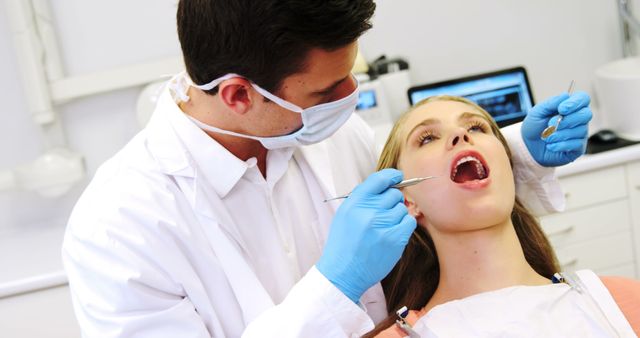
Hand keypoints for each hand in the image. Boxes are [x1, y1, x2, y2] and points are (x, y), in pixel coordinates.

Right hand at [316, 169, 416, 302]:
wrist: (343, 273)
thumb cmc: (344, 244)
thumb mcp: (345, 215)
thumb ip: (363, 199)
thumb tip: (386, 185)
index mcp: (354, 202)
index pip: (378, 179)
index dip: (391, 175)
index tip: (397, 176)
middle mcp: (368, 211)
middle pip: (394, 194)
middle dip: (392, 202)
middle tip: (383, 215)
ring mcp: (382, 224)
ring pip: (402, 208)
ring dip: (397, 216)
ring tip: (384, 229)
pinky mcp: (395, 239)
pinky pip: (409, 222)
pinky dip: (404, 226)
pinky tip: (393, 234)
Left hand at [521, 91, 591, 166]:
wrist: (529, 146)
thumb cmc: (534, 127)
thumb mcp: (537, 112)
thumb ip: (551, 103)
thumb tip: (566, 95)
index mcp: (570, 107)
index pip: (583, 98)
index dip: (575, 102)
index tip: (562, 109)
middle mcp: (578, 119)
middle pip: (586, 114)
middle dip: (567, 120)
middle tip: (550, 124)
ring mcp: (580, 133)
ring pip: (580, 131)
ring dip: (559, 134)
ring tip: (547, 137)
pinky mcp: (578, 147)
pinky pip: (576, 144)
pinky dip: (560, 145)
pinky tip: (551, 145)